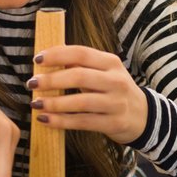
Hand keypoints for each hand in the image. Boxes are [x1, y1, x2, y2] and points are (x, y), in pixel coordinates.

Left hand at [27, 45, 147, 144]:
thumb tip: (50, 58)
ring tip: (36, 103)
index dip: (57, 55)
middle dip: (51, 80)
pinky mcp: (113, 123)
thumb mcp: (105, 73)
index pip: (81, 53)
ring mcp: (116, 103)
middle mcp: (116, 81)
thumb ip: (82, 65)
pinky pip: (82, 122)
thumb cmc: (115, 91)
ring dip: (54, 103)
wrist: (144, 116)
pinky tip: (45, 119)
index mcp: (111, 63)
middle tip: (32, 83)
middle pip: (79, 76)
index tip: (38, 59)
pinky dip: (61, 121)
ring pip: (80, 102)